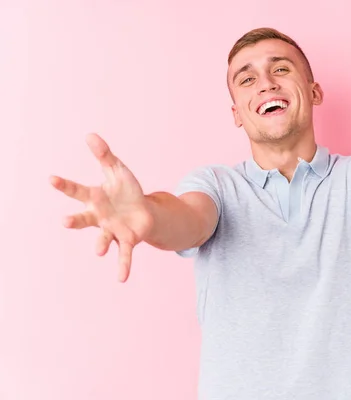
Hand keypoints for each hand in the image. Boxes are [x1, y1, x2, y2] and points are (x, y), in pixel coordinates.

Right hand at [50, 133, 152, 281]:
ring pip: (103, 238)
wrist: (144, 211)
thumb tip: (90, 135)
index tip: (52, 179)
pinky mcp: (127, 239)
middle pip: (83, 219)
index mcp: (95, 198)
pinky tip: (122, 279)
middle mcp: (99, 216)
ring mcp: (112, 230)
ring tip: (98, 252)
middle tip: (65, 221)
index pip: (77, 191)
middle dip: (75, 220)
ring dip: (101, 245)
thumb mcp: (117, 170)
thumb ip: (105, 155)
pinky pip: (125, 254)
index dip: (64, 185)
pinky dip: (123, 266)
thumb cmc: (126, 191)